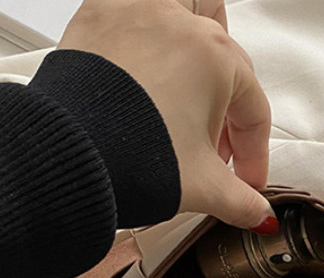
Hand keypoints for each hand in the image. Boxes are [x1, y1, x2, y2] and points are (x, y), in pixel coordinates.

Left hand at [60, 0, 276, 232]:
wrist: (67, 157)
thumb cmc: (127, 156)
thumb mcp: (203, 186)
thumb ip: (241, 201)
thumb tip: (257, 212)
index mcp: (216, 57)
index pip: (253, 110)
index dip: (254, 154)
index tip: (246, 178)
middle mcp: (180, 25)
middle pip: (226, 66)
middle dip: (227, 112)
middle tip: (215, 152)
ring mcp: (136, 14)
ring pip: (185, 16)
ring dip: (196, 50)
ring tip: (188, 92)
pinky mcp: (98, 19)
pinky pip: (136, 16)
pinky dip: (148, 40)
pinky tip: (145, 76)